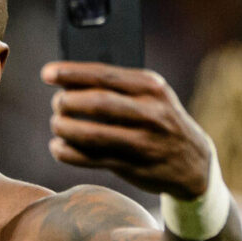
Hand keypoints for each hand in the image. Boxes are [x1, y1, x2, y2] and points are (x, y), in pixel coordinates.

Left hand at [43, 61, 210, 197]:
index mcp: (152, 88)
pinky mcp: (134, 167)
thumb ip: (116, 87)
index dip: (71, 73)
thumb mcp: (150, 97)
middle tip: (57, 104)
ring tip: (57, 125)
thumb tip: (65, 80)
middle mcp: (151, 113)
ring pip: (92, 134)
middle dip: (67, 102)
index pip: (105, 75)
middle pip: (98, 103)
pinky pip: (91, 159)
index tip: (47, 73)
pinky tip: (58, 147)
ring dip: (64, 128)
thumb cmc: (159, 121)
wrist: (194, 163)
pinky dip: (67, 153)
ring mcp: (144, 142)